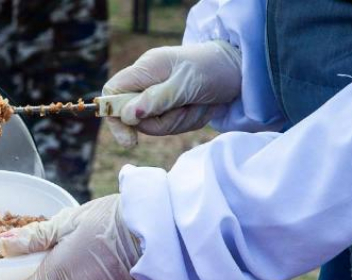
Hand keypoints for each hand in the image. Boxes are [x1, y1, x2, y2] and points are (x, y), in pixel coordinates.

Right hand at [103, 40, 241, 145]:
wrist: (240, 71)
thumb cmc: (212, 70)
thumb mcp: (185, 84)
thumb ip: (156, 99)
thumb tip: (129, 115)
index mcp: (145, 69)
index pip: (112, 93)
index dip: (114, 117)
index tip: (129, 139)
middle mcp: (147, 83)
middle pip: (135, 118)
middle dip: (161, 121)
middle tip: (185, 107)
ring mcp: (159, 97)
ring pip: (154, 126)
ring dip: (178, 121)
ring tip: (197, 104)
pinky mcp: (171, 108)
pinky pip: (171, 126)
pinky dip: (188, 121)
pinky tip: (201, 107)